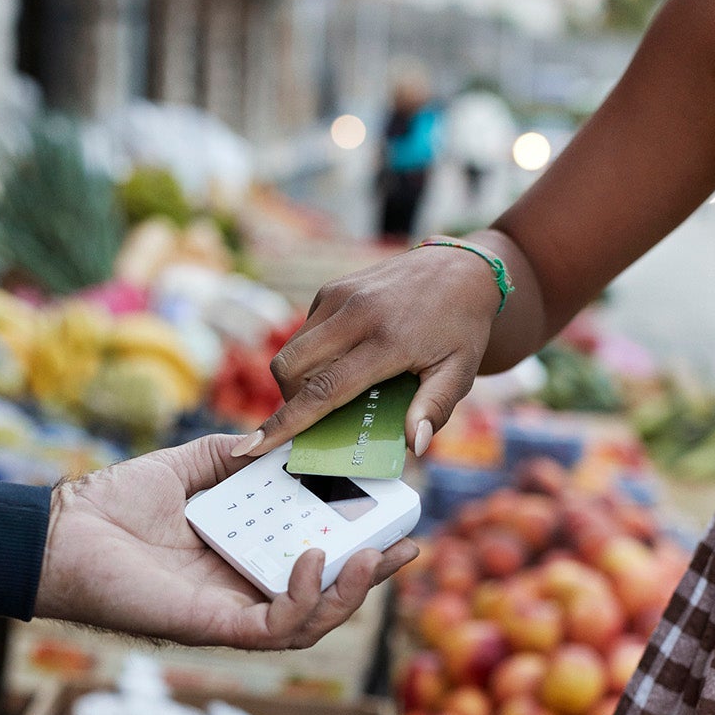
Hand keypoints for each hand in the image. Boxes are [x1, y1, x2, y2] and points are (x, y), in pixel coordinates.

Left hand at [33, 434, 419, 648]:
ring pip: (311, 621)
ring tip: (376, 557)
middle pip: (324, 594)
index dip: (358, 542)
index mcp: (241, 553)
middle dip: (372, 574)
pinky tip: (317, 559)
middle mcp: (242, 587)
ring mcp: (230, 610)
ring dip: (350, 593)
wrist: (59, 532)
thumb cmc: (110, 504)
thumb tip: (276, 435)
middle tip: (409, 545)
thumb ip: (232, 454)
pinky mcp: (213, 625)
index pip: (314, 555)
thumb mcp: (187, 466)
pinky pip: (275, 627)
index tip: (393, 514)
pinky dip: (305, 598)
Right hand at [239, 242, 507, 459]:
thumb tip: (414, 445)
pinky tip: (346, 359)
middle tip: (316, 419)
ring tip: (335, 390)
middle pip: (290, 369)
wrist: (461, 269)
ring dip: (300, 379)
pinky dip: (313, 355)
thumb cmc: (462, 328)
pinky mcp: (333, 288)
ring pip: (292, 350)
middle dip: (289, 402)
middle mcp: (356, 314)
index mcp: (387, 341)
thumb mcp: (460, 372)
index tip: (253, 446)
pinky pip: (306, 331)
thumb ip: (435, 408)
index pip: (323, 390)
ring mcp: (340, 296)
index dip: (286, 422)